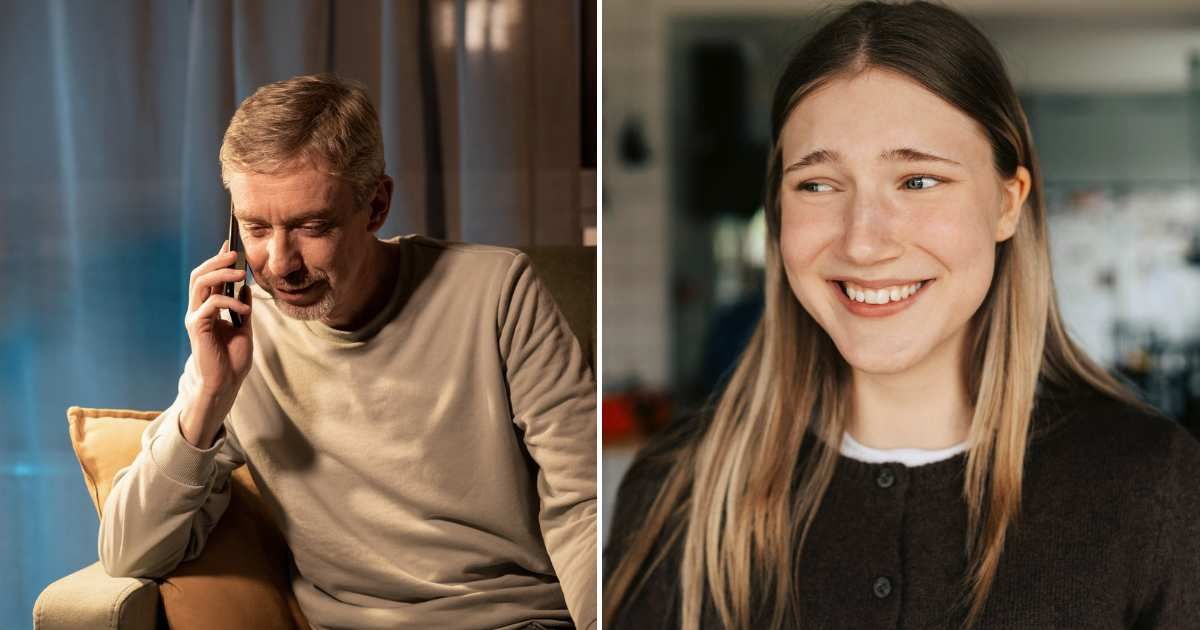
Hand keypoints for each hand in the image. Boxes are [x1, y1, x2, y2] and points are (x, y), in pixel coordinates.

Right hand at [180, 240, 252, 447]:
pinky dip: (230, 302)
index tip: (231, 244)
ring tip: (241, 273)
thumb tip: (246, 285)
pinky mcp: (197, 326)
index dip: (218, 259)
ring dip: (222, 273)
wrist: (226, 383)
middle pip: (200, 275)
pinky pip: (212, 303)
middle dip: (217, 260)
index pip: (209, 278)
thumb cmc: (233, 359)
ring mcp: (195, 317)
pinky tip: (245, 311)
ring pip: (201, 283)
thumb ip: (242, 306)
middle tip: (235, 253)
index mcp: (208, 309)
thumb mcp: (244, 327)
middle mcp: (198, 310)